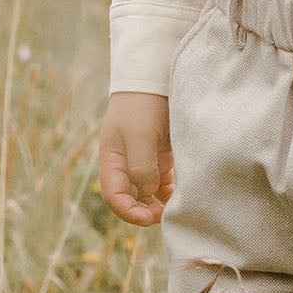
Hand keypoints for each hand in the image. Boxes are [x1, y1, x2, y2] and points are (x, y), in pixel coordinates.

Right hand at [98, 91, 172, 223]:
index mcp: (112, 160)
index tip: (150, 217)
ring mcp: (143, 158)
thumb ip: (141, 166)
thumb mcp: (139, 135)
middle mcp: (125, 163)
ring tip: (176, 206)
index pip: (114, 197)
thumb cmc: (142, 104)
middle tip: (166, 213)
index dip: (129, 212)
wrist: (156, 75)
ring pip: (148, 192)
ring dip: (158, 203)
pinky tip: (181, 194)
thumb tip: (148, 192)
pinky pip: (162, 180)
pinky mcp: (160, 154)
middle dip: (145, 211)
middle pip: (131, 197)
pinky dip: (169, 191)